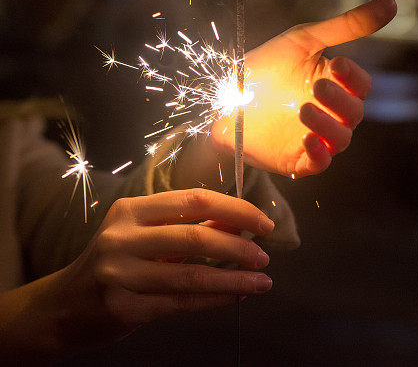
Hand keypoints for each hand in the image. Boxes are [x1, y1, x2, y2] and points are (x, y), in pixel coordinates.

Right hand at [37, 190, 274, 347]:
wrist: (62, 306)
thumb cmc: (115, 263)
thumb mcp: (146, 235)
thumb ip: (192, 226)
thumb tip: (242, 220)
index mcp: (131, 210)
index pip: (194, 200)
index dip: (235, 209)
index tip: (264, 223)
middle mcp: (122, 238)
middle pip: (195, 236)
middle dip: (239, 246)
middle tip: (265, 256)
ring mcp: (119, 274)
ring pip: (191, 274)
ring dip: (234, 278)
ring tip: (262, 281)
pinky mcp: (123, 308)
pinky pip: (181, 302)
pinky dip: (215, 299)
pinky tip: (237, 296)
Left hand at [210, 0, 395, 177]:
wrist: (222, 97)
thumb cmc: (268, 66)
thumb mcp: (304, 39)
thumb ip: (346, 25)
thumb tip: (392, 2)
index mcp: (337, 86)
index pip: (362, 86)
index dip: (353, 77)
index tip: (336, 65)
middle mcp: (332, 114)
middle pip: (355, 113)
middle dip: (339, 100)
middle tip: (317, 86)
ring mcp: (317, 138)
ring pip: (341, 139)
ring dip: (327, 124)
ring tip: (303, 110)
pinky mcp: (297, 160)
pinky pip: (319, 164)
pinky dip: (319, 155)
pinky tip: (308, 140)